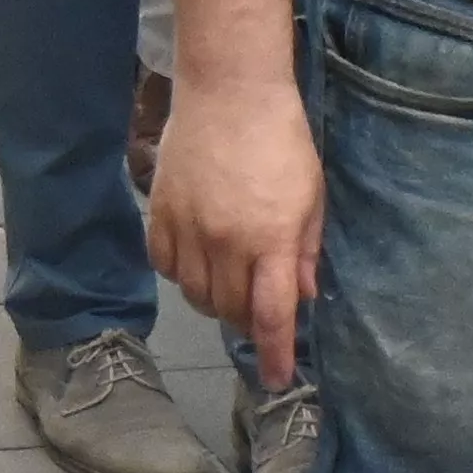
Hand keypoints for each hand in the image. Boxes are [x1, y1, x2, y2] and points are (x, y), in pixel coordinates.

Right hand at [147, 74, 328, 390]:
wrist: (229, 92)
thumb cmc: (282, 141)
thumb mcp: (311, 197)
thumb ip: (304, 250)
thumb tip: (300, 296)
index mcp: (272, 240)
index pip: (271, 317)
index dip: (276, 355)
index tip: (278, 381)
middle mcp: (227, 242)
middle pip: (229, 311)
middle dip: (246, 322)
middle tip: (258, 311)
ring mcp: (189, 227)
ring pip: (195, 294)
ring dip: (214, 300)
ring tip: (228, 281)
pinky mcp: (160, 211)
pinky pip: (164, 264)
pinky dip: (181, 273)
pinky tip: (196, 259)